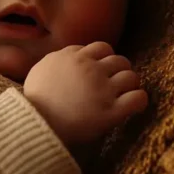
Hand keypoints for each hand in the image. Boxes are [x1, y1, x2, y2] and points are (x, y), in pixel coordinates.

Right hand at [23, 41, 147, 148]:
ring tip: (123, 95)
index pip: (100, 48)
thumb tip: (70, 58)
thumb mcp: (40, 70)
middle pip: (118, 60)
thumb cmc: (34, 102)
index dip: (103, 60)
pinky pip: (138, 98)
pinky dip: (139, 100)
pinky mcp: (111, 111)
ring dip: (130, 85)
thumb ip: (58, 60)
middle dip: (119, 71)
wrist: (34, 125)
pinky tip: (134, 105)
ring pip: (131, 76)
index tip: (100, 71)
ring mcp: (102, 89)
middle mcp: (90, 69)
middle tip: (114, 84)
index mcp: (73, 57)